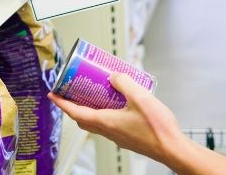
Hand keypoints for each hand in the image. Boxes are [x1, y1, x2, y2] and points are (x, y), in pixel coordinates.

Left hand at [48, 72, 189, 163]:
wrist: (173, 148)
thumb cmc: (157, 128)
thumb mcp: (140, 97)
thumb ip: (124, 83)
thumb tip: (113, 76)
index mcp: (106, 121)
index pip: (76, 112)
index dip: (62, 103)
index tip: (52, 94)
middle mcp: (109, 131)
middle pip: (83, 119)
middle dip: (73, 106)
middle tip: (70, 93)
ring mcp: (118, 136)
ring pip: (96, 123)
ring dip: (89, 110)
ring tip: (92, 94)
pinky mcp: (128, 138)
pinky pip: (109, 124)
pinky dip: (105, 113)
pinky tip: (117, 104)